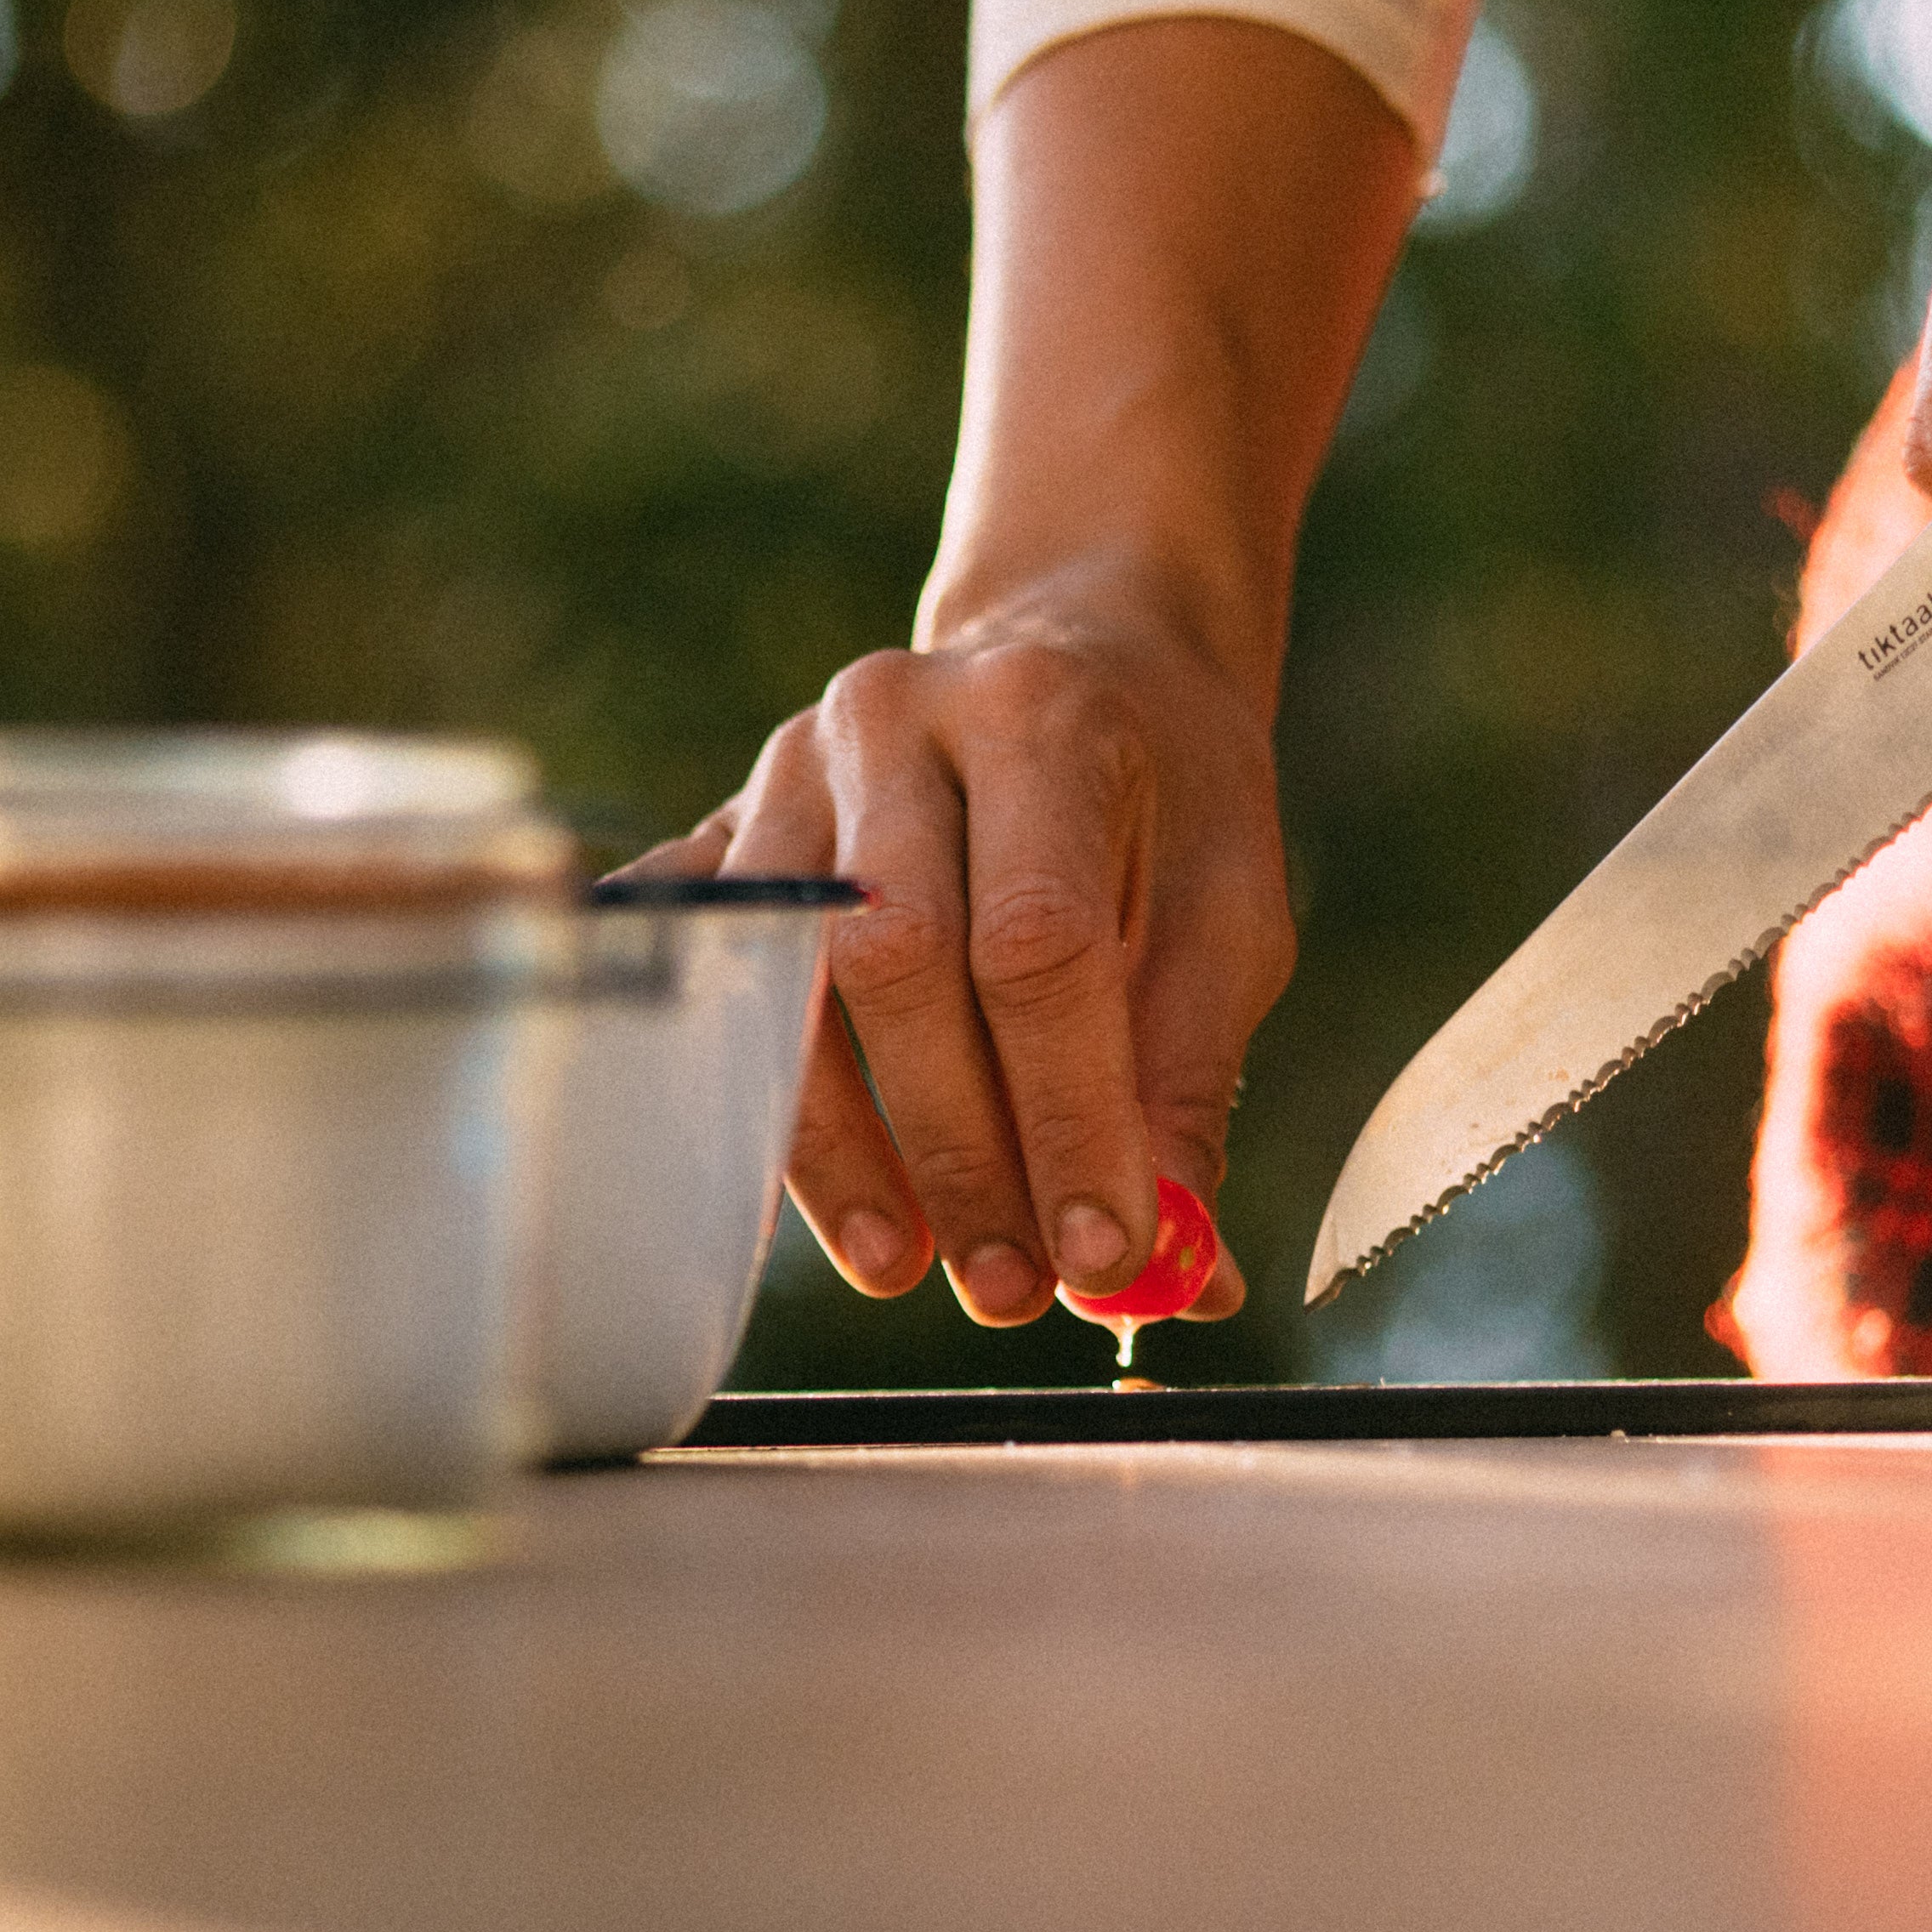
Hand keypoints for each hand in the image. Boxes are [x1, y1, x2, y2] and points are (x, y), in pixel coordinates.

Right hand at [637, 592, 1269, 1328]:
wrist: (1073, 645)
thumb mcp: (1230, 904)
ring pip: (780, 976)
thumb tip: (1173, 1272)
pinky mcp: (726, 817)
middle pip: (892, 961)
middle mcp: (893, 718)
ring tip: (905, 1261)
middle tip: (1010, 1286)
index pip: (1036, 944)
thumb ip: (1191, 1075)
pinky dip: (731, 1073)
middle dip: (952, 1149)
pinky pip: (701, 964)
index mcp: (1037, 715)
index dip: (1065, 1116)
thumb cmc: (1167, 789)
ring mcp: (787, 764)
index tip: (1104, 1254)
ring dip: (839, 1147)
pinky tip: (768, 1170)